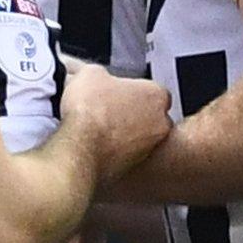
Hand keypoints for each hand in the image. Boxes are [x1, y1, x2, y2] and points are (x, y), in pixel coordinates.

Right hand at [62, 65, 171, 185]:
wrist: (80, 150)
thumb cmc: (91, 113)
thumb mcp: (90, 74)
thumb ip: (102, 74)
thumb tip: (96, 77)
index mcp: (157, 95)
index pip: (152, 90)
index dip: (131, 90)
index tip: (116, 91)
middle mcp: (161, 123)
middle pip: (150, 115)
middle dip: (131, 113)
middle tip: (108, 109)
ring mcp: (150, 148)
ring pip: (140, 137)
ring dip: (124, 134)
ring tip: (99, 129)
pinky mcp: (135, 168)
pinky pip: (127, 156)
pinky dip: (115, 151)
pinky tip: (96, 146)